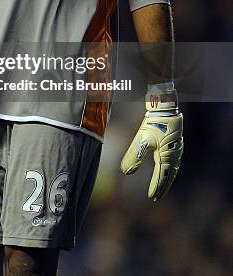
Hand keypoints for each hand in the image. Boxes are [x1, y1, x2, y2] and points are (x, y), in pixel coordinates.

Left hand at [120, 84, 182, 200]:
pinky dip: (169, 169)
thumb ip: (133, 156)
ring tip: (160, 187)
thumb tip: (125, 173)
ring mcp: (177, 149)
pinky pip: (174, 161)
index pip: (162, 176)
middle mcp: (175, 155)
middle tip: (156, 197)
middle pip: (169, 175)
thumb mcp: (141, 139)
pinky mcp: (175, 143)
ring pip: (172, 169)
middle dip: (162, 186)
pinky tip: (164, 169)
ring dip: (166, 179)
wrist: (165, 106)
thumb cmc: (154, 122)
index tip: (151, 197)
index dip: (157, 187)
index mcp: (168, 156)